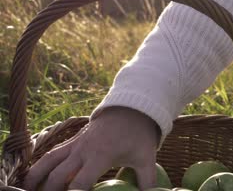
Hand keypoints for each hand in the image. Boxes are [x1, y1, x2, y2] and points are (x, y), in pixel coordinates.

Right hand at [23, 106, 161, 190]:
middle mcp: (84, 149)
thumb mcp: (146, 157)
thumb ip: (147, 181)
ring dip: (37, 176)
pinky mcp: (74, 140)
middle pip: (58, 174)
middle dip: (50, 190)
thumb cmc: (139, 135)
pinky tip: (35, 176)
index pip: (80, 182)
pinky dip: (42, 164)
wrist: (132, 108)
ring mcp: (76, 143)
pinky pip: (53, 152)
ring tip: (28, 190)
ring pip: (49, 160)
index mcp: (101, 155)